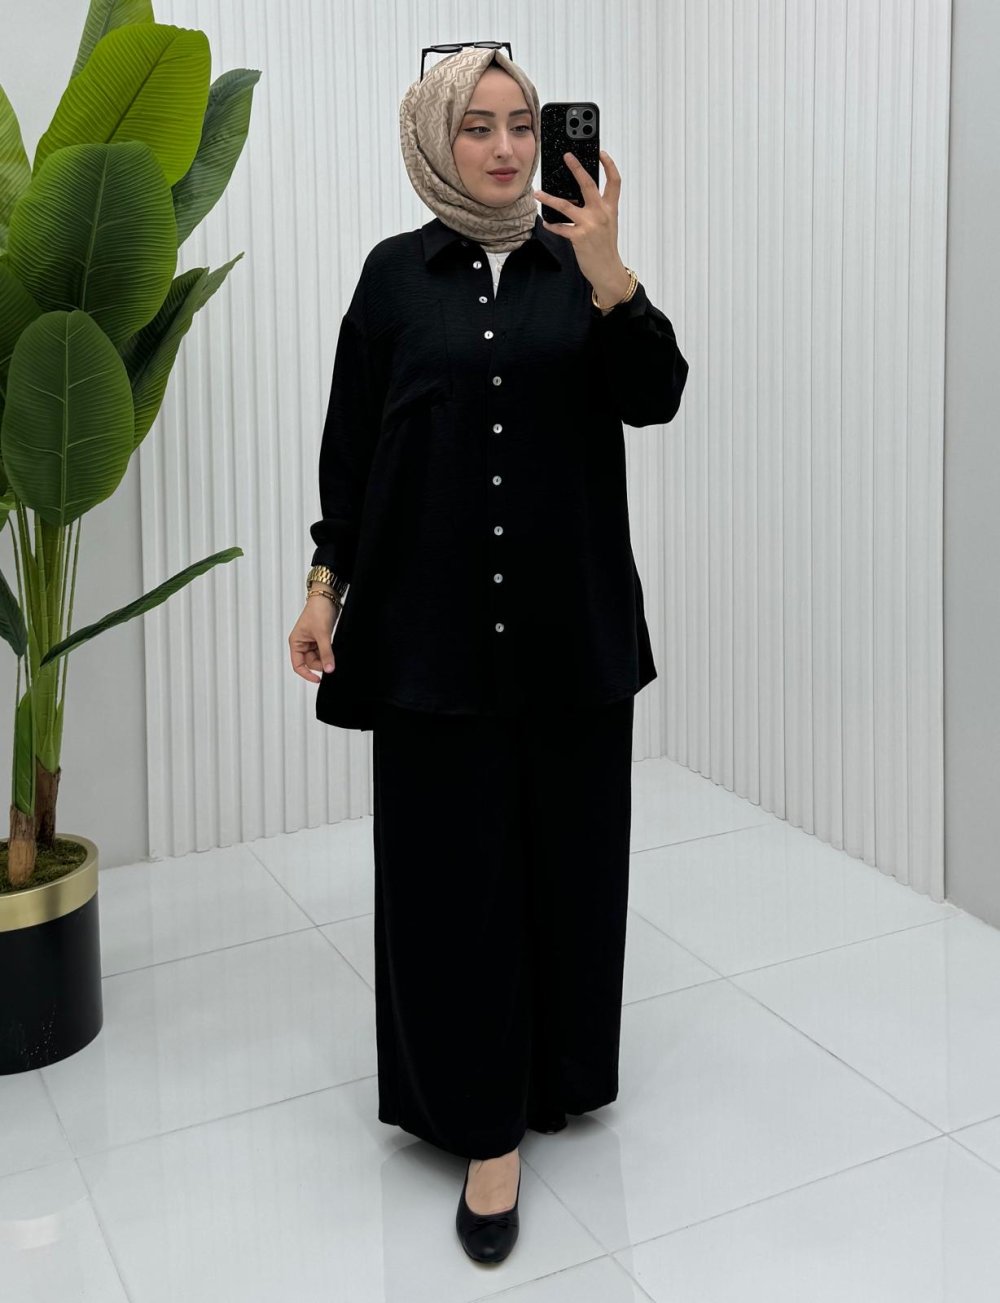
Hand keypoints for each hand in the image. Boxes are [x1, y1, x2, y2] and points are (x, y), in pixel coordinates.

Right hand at [288, 596, 337, 682]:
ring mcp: (311, 641)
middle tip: (331, 662)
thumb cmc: (318, 611)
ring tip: (332, 653)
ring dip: (325, 658)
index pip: (298, 665)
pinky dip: (328, 653)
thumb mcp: (322, 635)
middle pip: (310, 663)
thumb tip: (329, 669)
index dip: (307, 674)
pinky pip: (323, 651)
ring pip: (318, 658)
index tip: (318, 679)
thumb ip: (326, 654)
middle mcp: (302, 643)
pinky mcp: (320, 638)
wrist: (327, 597)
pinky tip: (333, 651)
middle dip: (320, 664)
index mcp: (296, 642)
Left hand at [532, 149, 627, 299]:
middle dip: (577, 168)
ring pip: (566, 205)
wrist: (608, 270)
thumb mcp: (608, 224)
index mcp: (610, 208)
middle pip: (588, 184)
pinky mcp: (578, 237)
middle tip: (567, 156)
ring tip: (538, 193)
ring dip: (549, 198)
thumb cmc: (606, 248)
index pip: (614, 182)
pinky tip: (546, 222)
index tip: (601, 153)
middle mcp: (601, 213)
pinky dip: (552, 225)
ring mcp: (589, 225)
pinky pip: (560, 227)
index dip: (609, 165)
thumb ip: (598, 209)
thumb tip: (579, 197)